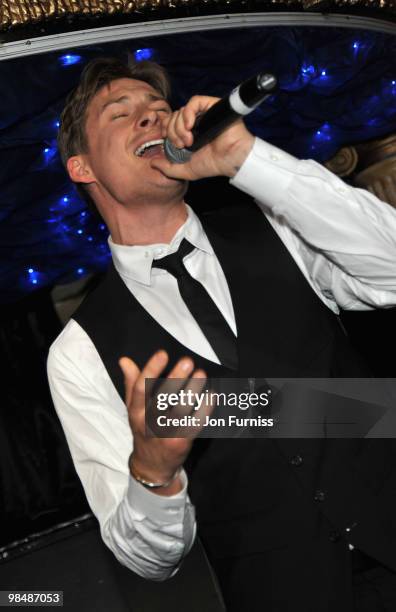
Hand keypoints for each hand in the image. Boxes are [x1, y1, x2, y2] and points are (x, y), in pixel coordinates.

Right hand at [119, 350, 207, 495]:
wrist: (152, 466)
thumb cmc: (144, 430)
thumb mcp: (134, 409)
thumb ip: (132, 383)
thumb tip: (124, 360)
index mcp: (135, 411)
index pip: (141, 388)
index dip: (151, 370)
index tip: (163, 353)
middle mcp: (148, 423)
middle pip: (162, 398)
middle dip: (175, 378)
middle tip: (188, 361)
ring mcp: (165, 434)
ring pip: (180, 410)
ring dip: (192, 391)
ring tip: (201, 374)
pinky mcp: (181, 443)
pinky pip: (195, 424)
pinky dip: (204, 409)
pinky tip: (210, 394)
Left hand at [151, 95, 254, 180]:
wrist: (231, 160)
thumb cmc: (213, 164)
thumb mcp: (185, 170)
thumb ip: (168, 168)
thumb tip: (152, 163)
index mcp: (188, 133)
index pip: (170, 122)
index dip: (165, 128)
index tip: (166, 139)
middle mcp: (195, 122)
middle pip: (173, 116)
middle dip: (172, 132)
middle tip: (181, 145)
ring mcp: (204, 113)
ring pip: (182, 110)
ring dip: (179, 126)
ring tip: (188, 141)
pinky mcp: (212, 106)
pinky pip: (195, 101)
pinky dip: (188, 113)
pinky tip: (189, 126)